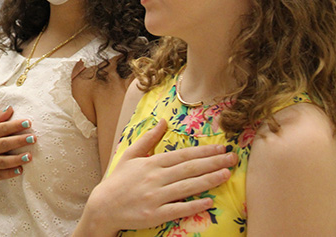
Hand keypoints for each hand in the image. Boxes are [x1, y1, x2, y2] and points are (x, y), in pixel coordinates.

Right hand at [0, 106, 33, 181]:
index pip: (2, 128)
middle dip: (19, 141)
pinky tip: (20, 170)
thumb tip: (10, 108)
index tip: (28, 122)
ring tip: (30, 156)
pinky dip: (9, 173)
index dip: (15, 125)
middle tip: (33, 138)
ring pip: (3, 161)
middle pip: (4, 144)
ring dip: (17, 159)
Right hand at [78, 119, 235, 234]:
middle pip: (189, 169)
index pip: (182, 155)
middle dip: (213, 162)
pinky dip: (194, 205)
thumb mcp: (130, 155)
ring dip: (209, 180)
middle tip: (232, 158)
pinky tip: (209, 201)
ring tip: (227, 174)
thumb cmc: (118, 181)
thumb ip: (148, 138)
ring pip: (187, 187)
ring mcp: (155, 197)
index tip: (220, 148)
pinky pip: (178, 209)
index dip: (203, 151)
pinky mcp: (155, 214)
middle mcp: (155, 178)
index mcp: (151, 163)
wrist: (103, 207)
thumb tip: (163, 121)